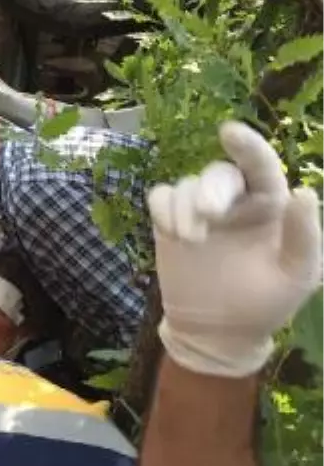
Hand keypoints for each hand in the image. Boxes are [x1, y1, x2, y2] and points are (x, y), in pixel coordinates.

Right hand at [147, 120, 320, 377]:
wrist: (219, 333)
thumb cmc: (265, 304)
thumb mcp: (298, 275)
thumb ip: (305, 236)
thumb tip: (302, 192)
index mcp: (269, 206)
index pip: (261, 167)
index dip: (248, 146)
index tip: (229, 132)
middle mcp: (235, 202)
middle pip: (218, 173)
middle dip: (211, 189)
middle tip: (209, 215)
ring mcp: (199, 211)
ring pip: (186, 185)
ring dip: (185, 207)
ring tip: (191, 239)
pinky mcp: (169, 222)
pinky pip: (160, 197)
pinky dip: (164, 208)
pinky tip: (171, 232)